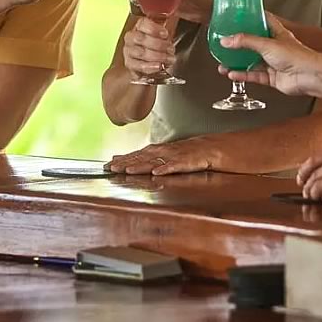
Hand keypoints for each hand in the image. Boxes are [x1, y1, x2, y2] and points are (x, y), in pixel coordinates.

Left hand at [106, 137, 221, 175]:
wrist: (214, 148)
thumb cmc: (190, 153)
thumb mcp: (168, 155)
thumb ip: (149, 158)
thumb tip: (125, 161)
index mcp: (160, 150)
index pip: (138, 154)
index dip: (123, 159)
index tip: (107, 165)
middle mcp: (165, 151)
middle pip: (143, 157)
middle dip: (127, 162)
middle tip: (112, 167)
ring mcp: (177, 156)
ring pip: (156, 161)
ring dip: (141, 165)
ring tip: (128, 170)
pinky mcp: (189, 162)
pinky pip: (177, 166)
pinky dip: (167, 169)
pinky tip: (158, 173)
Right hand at [122, 16, 174, 78]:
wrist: (150, 65)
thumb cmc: (157, 49)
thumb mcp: (163, 38)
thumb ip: (166, 33)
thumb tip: (176, 25)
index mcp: (139, 27)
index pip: (143, 23)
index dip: (154, 28)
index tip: (165, 34)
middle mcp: (131, 38)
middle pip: (141, 38)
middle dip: (159, 44)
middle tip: (170, 49)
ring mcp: (129, 51)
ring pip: (141, 52)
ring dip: (158, 56)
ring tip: (168, 59)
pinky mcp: (130, 65)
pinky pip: (139, 65)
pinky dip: (151, 66)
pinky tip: (159, 66)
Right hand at [218, 14, 316, 95]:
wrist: (307, 76)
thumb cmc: (296, 56)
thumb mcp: (267, 44)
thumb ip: (246, 42)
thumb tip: (227, 40)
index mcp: (277, 34)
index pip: (264, 21)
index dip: (252, 17)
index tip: (239, 15)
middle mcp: (275, 48)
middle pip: (254, 44)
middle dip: (239, 45)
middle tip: (225, 44)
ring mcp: (274, 63)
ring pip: (252, 62)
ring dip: (237, 63)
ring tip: (223, 63)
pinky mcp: (273, 77)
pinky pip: (255, 76)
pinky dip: (243, 75)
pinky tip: (232, 75)